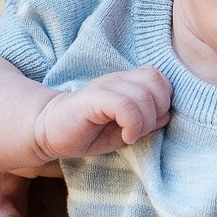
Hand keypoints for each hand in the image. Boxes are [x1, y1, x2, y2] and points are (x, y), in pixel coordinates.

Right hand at [34, 68, 171, 159]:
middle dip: (158, 110)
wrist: (49, 131)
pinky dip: (132, 124)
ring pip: (143, 94)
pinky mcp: (92, 97)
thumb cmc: (89, 132)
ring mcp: (105, 86)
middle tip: (142, 129)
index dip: (164, 102)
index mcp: (127, 83)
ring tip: (131, 135)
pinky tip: (126, 137)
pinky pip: (125, 104)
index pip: (160, 79)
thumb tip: (167, 116)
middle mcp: (118, 80)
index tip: (151, 123)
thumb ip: (148, 121)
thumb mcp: (125, 129)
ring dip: (145, 121)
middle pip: (157, 82)